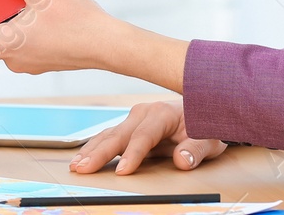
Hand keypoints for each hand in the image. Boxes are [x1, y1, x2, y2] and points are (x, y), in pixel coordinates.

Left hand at [0, 0, 112, 74]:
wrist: (110, 45)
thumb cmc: (77, 23)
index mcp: (4, 45)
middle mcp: (13, 59)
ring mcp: (30, 61)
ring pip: (8, 38)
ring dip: (7, 18)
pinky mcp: (46, 58)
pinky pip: (25, 40)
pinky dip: (24, 23)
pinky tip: (36, 4)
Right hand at [71, 101, 226, 174]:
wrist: (204, 112)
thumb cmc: (205, 127)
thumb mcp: (208, 139)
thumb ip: (196, 151)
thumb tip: (182, 160)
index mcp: (162, 113)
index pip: (143, 137)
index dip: (132, 155)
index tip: (122, 171)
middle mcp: (144, 112)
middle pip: (118, 134)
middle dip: (99, 153)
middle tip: (83, 168)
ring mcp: (135, 117)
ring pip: (109, 134)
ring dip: (91, 150)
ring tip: (76, 164)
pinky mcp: (130, 125)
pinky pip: (109, 135)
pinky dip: (94, 147)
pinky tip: (82, 156)